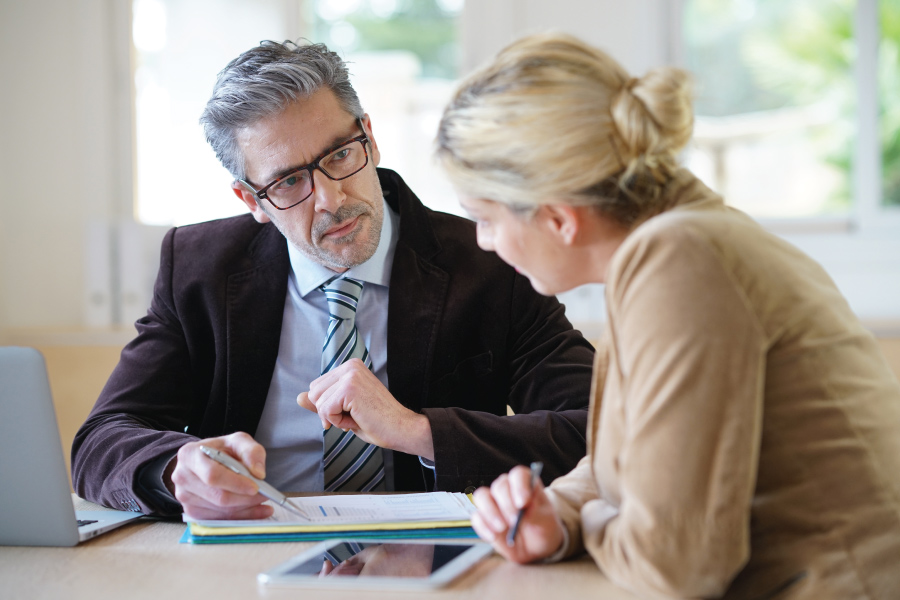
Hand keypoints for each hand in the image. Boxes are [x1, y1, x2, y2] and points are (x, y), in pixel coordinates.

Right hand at [167, 432, 273, 519]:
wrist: (204, 460)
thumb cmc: (220, 450)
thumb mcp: (237, 441)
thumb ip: (251, 451)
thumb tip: (258, 473)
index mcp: (190, 455)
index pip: (213, 475)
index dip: (236, 483)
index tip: (256, 487)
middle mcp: (182, 477)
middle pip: (217, 496)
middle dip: (245, 498)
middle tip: (265, 495)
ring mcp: (184, 497)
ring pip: (220, 510)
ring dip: (245, 508)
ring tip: (262, 500)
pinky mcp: (191, 511)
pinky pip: (218, 520)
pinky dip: (240, 517)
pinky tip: (254, 510)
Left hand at [297, 358, 433, 458]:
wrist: (401, 429)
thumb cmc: (376, 422)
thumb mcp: (344, 410)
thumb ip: (322, 402)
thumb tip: (298, 397)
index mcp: (351, 367)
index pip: (317, 387)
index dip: (329, 407)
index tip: (352, 412)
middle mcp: (350, 366)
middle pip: (314, 393)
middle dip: (328, 412)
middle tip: (354, 416)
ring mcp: (351, 375)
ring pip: (318, 402)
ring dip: (334, 417)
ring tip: (357, 417)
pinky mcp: (350, 388)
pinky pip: (325, 410)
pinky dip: (337, 421)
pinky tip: (357, 420)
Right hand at [471, 465, 565, 563]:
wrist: (535, 546)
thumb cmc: (542, 527)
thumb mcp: (545, 521)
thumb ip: (536, 513)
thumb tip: (525, 507)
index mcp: (525, 483)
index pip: (518, 474)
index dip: (519, 486)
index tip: (523, 503)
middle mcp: (507, 489)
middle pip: (499, 486)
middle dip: (507, 504)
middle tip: (515, 520)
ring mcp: (493, 502)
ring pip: (482, 496)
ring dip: (491, 512)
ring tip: (502, 528)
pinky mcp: (484, 518)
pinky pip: (477, 517)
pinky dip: (484, 527)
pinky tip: (493, 536)